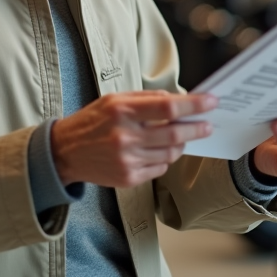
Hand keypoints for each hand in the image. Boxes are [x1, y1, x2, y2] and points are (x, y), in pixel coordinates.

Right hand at [51, 90, 215, 188]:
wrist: (65, 152)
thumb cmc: (92, 121)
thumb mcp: (114, 100)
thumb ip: (146, 98)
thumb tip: (177, 99)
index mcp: (122, 111)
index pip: (168, 107)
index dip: (194, 105)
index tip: (211, 101)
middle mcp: (125, 136)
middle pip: (175, 134)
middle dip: (197, 128)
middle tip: (207, 125)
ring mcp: (127, 160)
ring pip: (171, 154)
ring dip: (182, 144)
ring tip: (183, 136)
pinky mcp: (128, 178)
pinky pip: (160, 168)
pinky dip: (166, 159)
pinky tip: (160, 151)